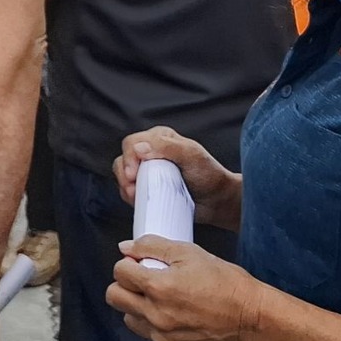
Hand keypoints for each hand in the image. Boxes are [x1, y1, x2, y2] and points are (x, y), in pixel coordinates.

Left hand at [107, 237, 266, 340]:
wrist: (248, 317)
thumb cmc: (224, 281)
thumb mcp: (189, 253)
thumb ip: (152, 246)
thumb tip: (125, 247)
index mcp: (159, 287)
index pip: (119, 271)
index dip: (128, 262)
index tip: (141, 262)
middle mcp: (155, 313)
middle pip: (113, 296)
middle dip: (124, 283)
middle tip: (143, 278)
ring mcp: (160, 333)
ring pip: (126, 315)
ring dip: (134, 303)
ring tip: (157, 296)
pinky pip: (144, 331)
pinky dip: (149, 320)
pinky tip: (168, 311)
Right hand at [113, 127, 242, 230]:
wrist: (217, 201)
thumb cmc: (209, 176)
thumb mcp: (192, 155)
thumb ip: (167, 147)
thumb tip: (139, 148)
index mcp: (160, 138)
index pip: (132, 143)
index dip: (129, 158)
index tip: (133, 175)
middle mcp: (150, 152)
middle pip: (123, 159)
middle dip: (124, 175)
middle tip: (133, 189)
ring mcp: (147, 172)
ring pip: (122, 175)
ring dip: (126, 187)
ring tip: (137, 197)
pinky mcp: (146, 188)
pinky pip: (128, 191)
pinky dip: (130, 197)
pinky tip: (140, 201)